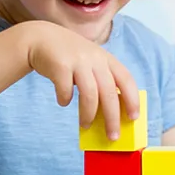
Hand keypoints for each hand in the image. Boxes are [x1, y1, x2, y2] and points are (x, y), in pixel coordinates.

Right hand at [24, 21, 138, 139]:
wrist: (40, 38)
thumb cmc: (68, 57)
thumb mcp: (90, 61)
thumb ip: (101, 79)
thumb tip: (111, 113)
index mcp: (106, 58)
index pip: (126, 79)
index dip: (132, 99)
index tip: (134, 117)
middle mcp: (95, 57)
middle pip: (109, 92)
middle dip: (113, 118)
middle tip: (112, 136)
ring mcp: (77, 60)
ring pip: (90, 95)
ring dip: (88, 115)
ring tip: (85, 125)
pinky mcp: (60, 65)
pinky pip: (66, 91)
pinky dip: (65, 100)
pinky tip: (63, 101)